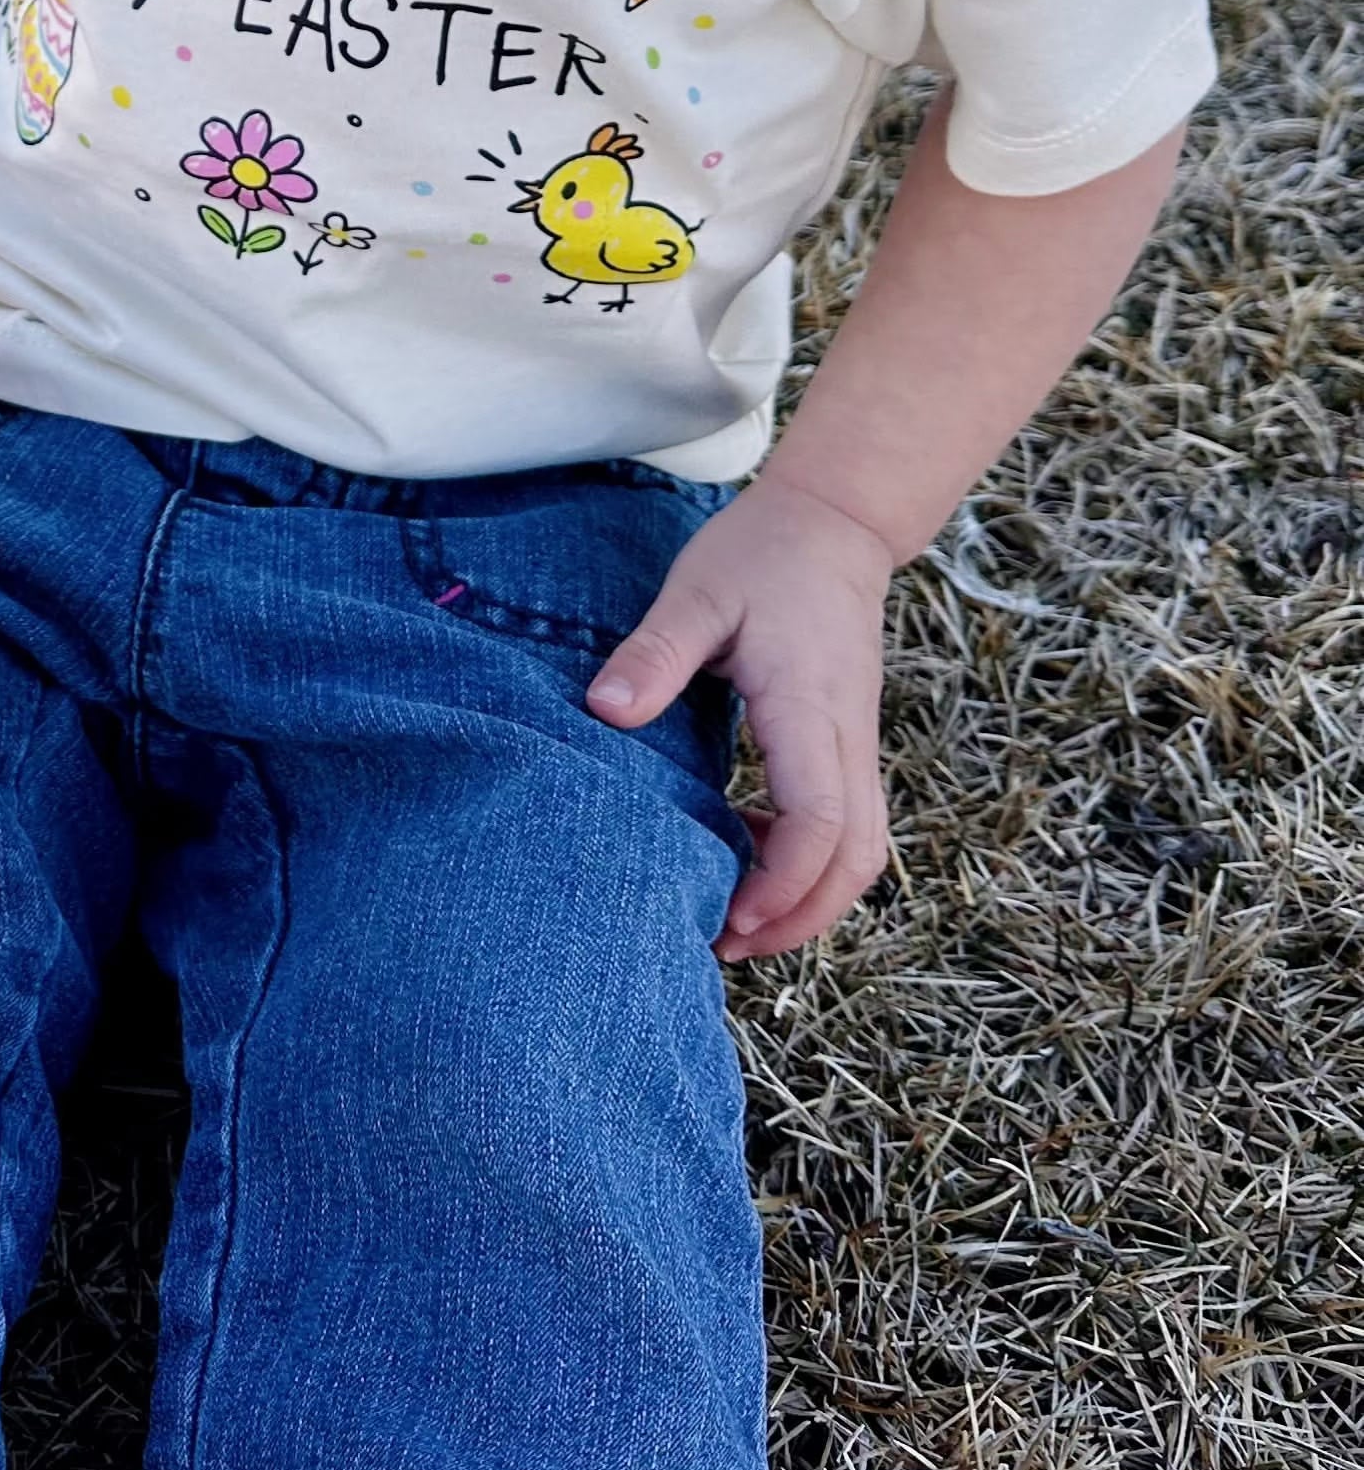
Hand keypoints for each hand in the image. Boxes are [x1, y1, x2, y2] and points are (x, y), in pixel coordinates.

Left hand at [585, 477, 893, 959]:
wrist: (834, 523)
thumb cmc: (762, 554)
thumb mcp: (697, 593)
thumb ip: (656, 652)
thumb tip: (605, 711)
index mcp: (809, 705)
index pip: (820, 818)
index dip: (783, 882)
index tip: (730, 916)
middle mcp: (847, 734)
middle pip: (857, 857)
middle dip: (802, 916)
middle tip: (729, 945)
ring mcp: (857, 740)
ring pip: (864, 849)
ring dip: (813, 897)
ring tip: (741, 920)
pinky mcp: (849, 740)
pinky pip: (850, 822)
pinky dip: (811, 859)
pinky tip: (751, 849)